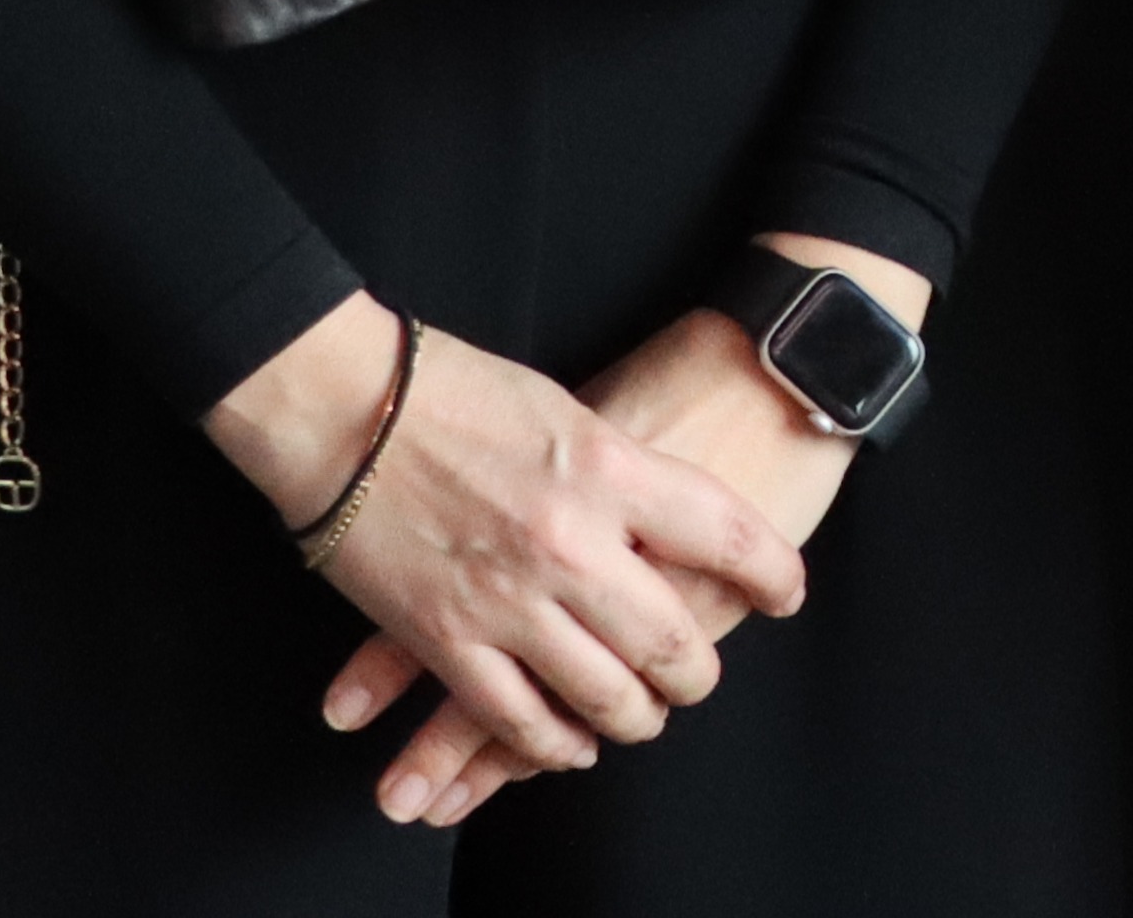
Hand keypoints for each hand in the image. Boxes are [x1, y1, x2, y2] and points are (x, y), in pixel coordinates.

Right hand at [198, 291, 806, 829]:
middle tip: (701, 675)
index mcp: (608, 466)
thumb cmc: (456, 389)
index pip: (724, 533)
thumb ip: (621, 469)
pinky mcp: (444, 640)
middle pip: (671, 639)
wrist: (345, 409)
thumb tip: (666, 515)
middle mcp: (570, 542)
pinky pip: (516, 718)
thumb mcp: (567, 408)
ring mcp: (507, 599)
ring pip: (603, 696)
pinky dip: (551, 743)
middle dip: (698, 672)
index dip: (771, 571)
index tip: (787, 591)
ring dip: (634, 717)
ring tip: (644, 714)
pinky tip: (570, 743)